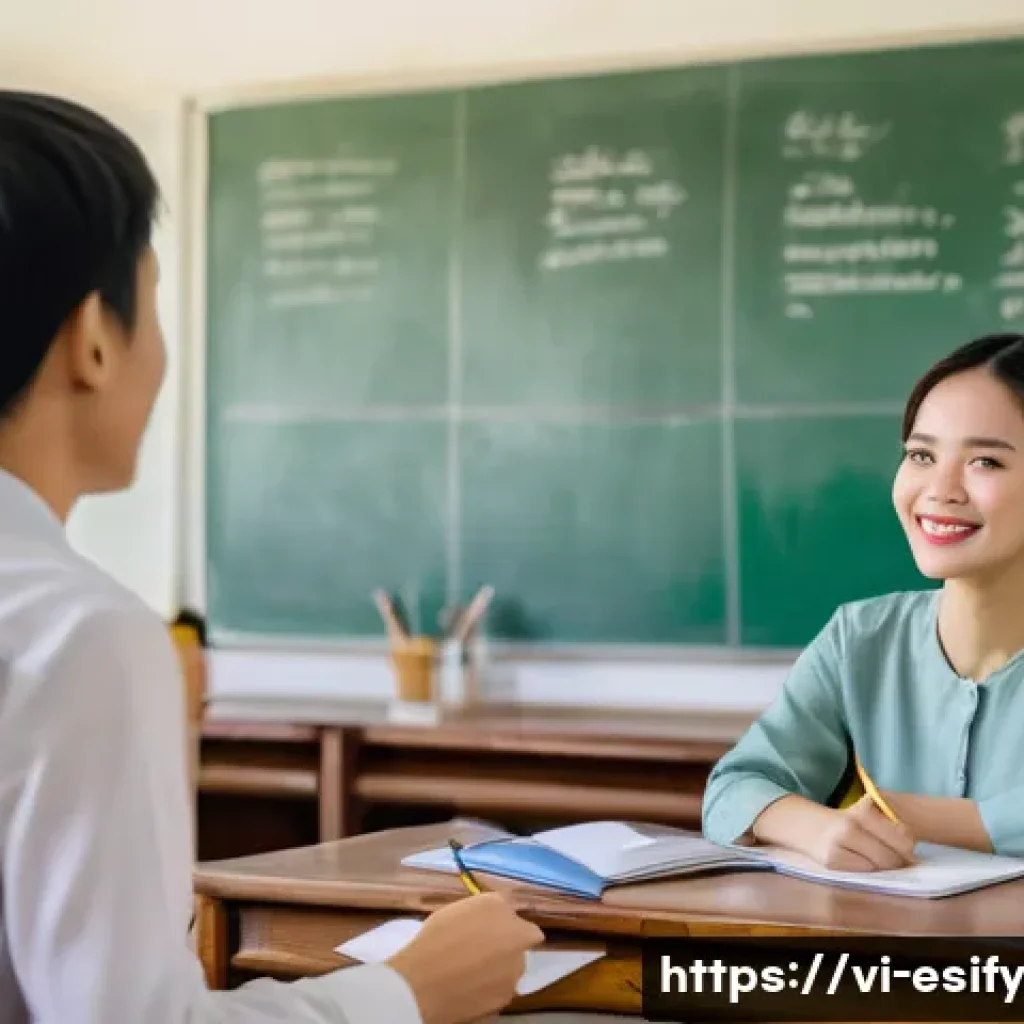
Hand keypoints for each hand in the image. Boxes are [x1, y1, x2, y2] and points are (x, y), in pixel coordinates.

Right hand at [386, 892, 543, 1023]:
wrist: (424, 982)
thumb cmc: (433, 940)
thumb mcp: (456, 911)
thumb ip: (482, 913)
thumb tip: (489, 920)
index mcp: (499, 906)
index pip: (512, 908)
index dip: (504, 921)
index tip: (490, 928)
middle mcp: (516, 934)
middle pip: (525, 937)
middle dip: (512, 943)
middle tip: (487, 950)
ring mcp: (515, 968)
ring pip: (515, 966)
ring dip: (502, 967)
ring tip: (473, 973)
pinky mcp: (507, 996)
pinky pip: (502, 988)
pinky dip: (491, 989)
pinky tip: (470, 990)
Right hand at [808, 795, 916, 871]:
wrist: (802, 823)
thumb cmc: (841, 821)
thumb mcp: (862, 814)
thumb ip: (886, 827)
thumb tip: (912, 852)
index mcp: (863, 811)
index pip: (903, 837)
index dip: (909, 848)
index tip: (906, 850)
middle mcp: (851, 827)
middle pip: (893, 855)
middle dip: (899, 862)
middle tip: (895, 861)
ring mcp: (840, 846)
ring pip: (879, 867)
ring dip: (884, 867)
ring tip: (877, 860)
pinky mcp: (832, 862)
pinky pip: (864, 872)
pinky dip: (868, 871)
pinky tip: (862, 863)